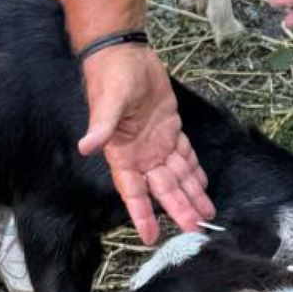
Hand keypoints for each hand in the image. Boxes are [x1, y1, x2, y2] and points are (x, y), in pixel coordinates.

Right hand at [78, 41, 213, 244]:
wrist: (124, 54)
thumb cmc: (111, 77)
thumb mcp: (108, 102)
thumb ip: (101, 127)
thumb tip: (85, 146)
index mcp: (123, 154)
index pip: (133, 192)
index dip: (142, 215)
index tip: (150, 237)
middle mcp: (141, 155)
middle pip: (162, 189)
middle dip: (178, 209)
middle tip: (196, 229)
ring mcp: (157, 143)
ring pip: (177, 176)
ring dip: (191, 195)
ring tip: (206, 214)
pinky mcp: (170, 129)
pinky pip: (184, 155)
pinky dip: (194, 171)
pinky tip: (202, 185)